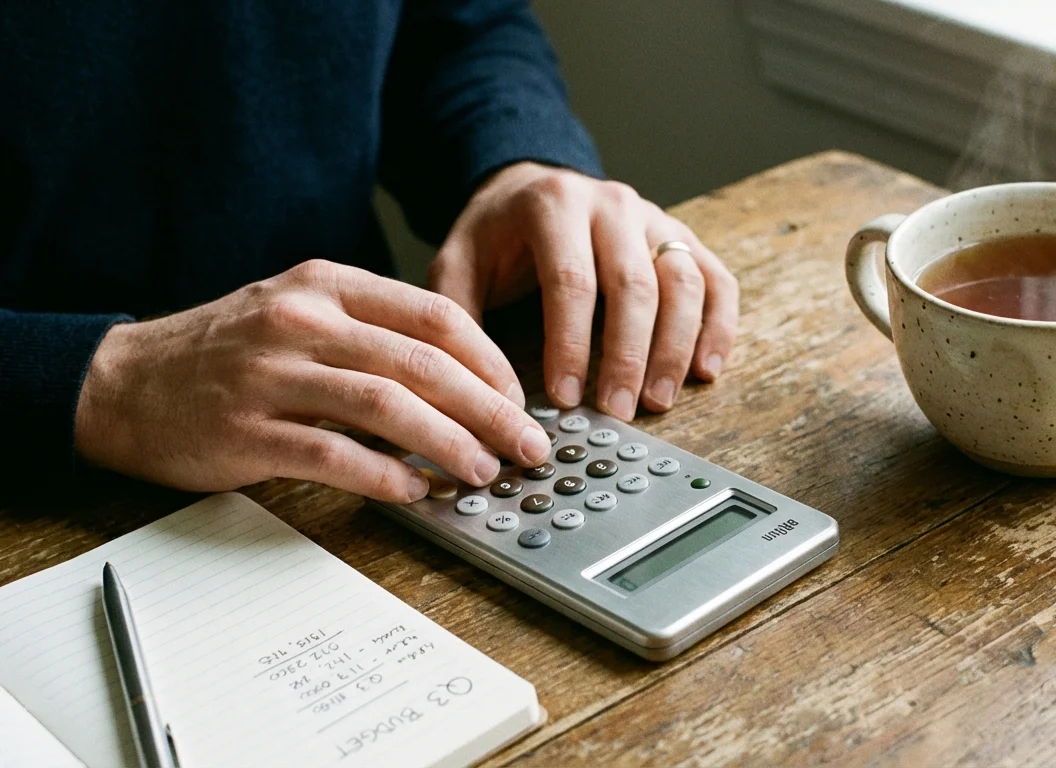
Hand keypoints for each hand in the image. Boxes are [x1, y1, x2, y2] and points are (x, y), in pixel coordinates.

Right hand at [75, 260, 552, 501]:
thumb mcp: (299, 313)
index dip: (491, 360)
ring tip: (483, 471)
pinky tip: (415, 492)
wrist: (120, 383)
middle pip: (425, 363)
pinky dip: (384, 476)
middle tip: (528, 444)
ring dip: (449, 444)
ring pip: (389, 406)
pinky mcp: (248, 431)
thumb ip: (373, 334)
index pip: (435, 315)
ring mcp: (273, 375)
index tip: (519, 397)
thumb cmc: (224, 353)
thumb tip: (463, 383)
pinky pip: (334, 455)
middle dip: (491, 409)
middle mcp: (304, 320)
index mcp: (327, 285)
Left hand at [429, 162, 739, 418]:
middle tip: (618, 410)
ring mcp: (655, 219)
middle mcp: (612, 204)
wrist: (532, 186)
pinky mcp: (683, 237)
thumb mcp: (458, 262)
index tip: (567, 397)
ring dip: (675, 347)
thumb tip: (485, 390)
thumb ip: (461, 316)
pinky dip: (718, 327)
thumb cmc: (496, 235)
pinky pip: (716, 280)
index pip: (571, 280)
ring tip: (658, 400)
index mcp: (554, 204)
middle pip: (635, 284)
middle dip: (628, 356)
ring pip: (683, 282)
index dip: (572, 343)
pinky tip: (704, 371)